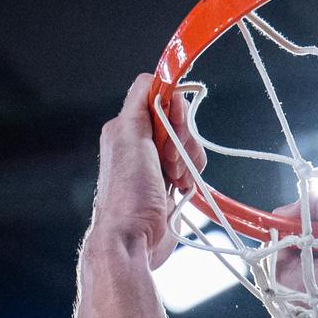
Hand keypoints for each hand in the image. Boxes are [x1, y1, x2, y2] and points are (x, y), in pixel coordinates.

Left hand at [91, 73, 206, 268]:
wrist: (132, 240)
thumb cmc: (128, 194)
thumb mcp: (129, 134)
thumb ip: (141, 100)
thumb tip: (158, 78)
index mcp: (126, 126)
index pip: (157, 95)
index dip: (172, 106)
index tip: (175, 124)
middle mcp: (140, 143)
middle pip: (178, 120)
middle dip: (183, 139)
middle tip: (170, 162)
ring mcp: (156, 165)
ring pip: (187, 145)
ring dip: (189, 161)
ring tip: (175, 180)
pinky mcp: (170, 186)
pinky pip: (191, 169)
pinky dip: (192, 177)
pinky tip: (179, 191)